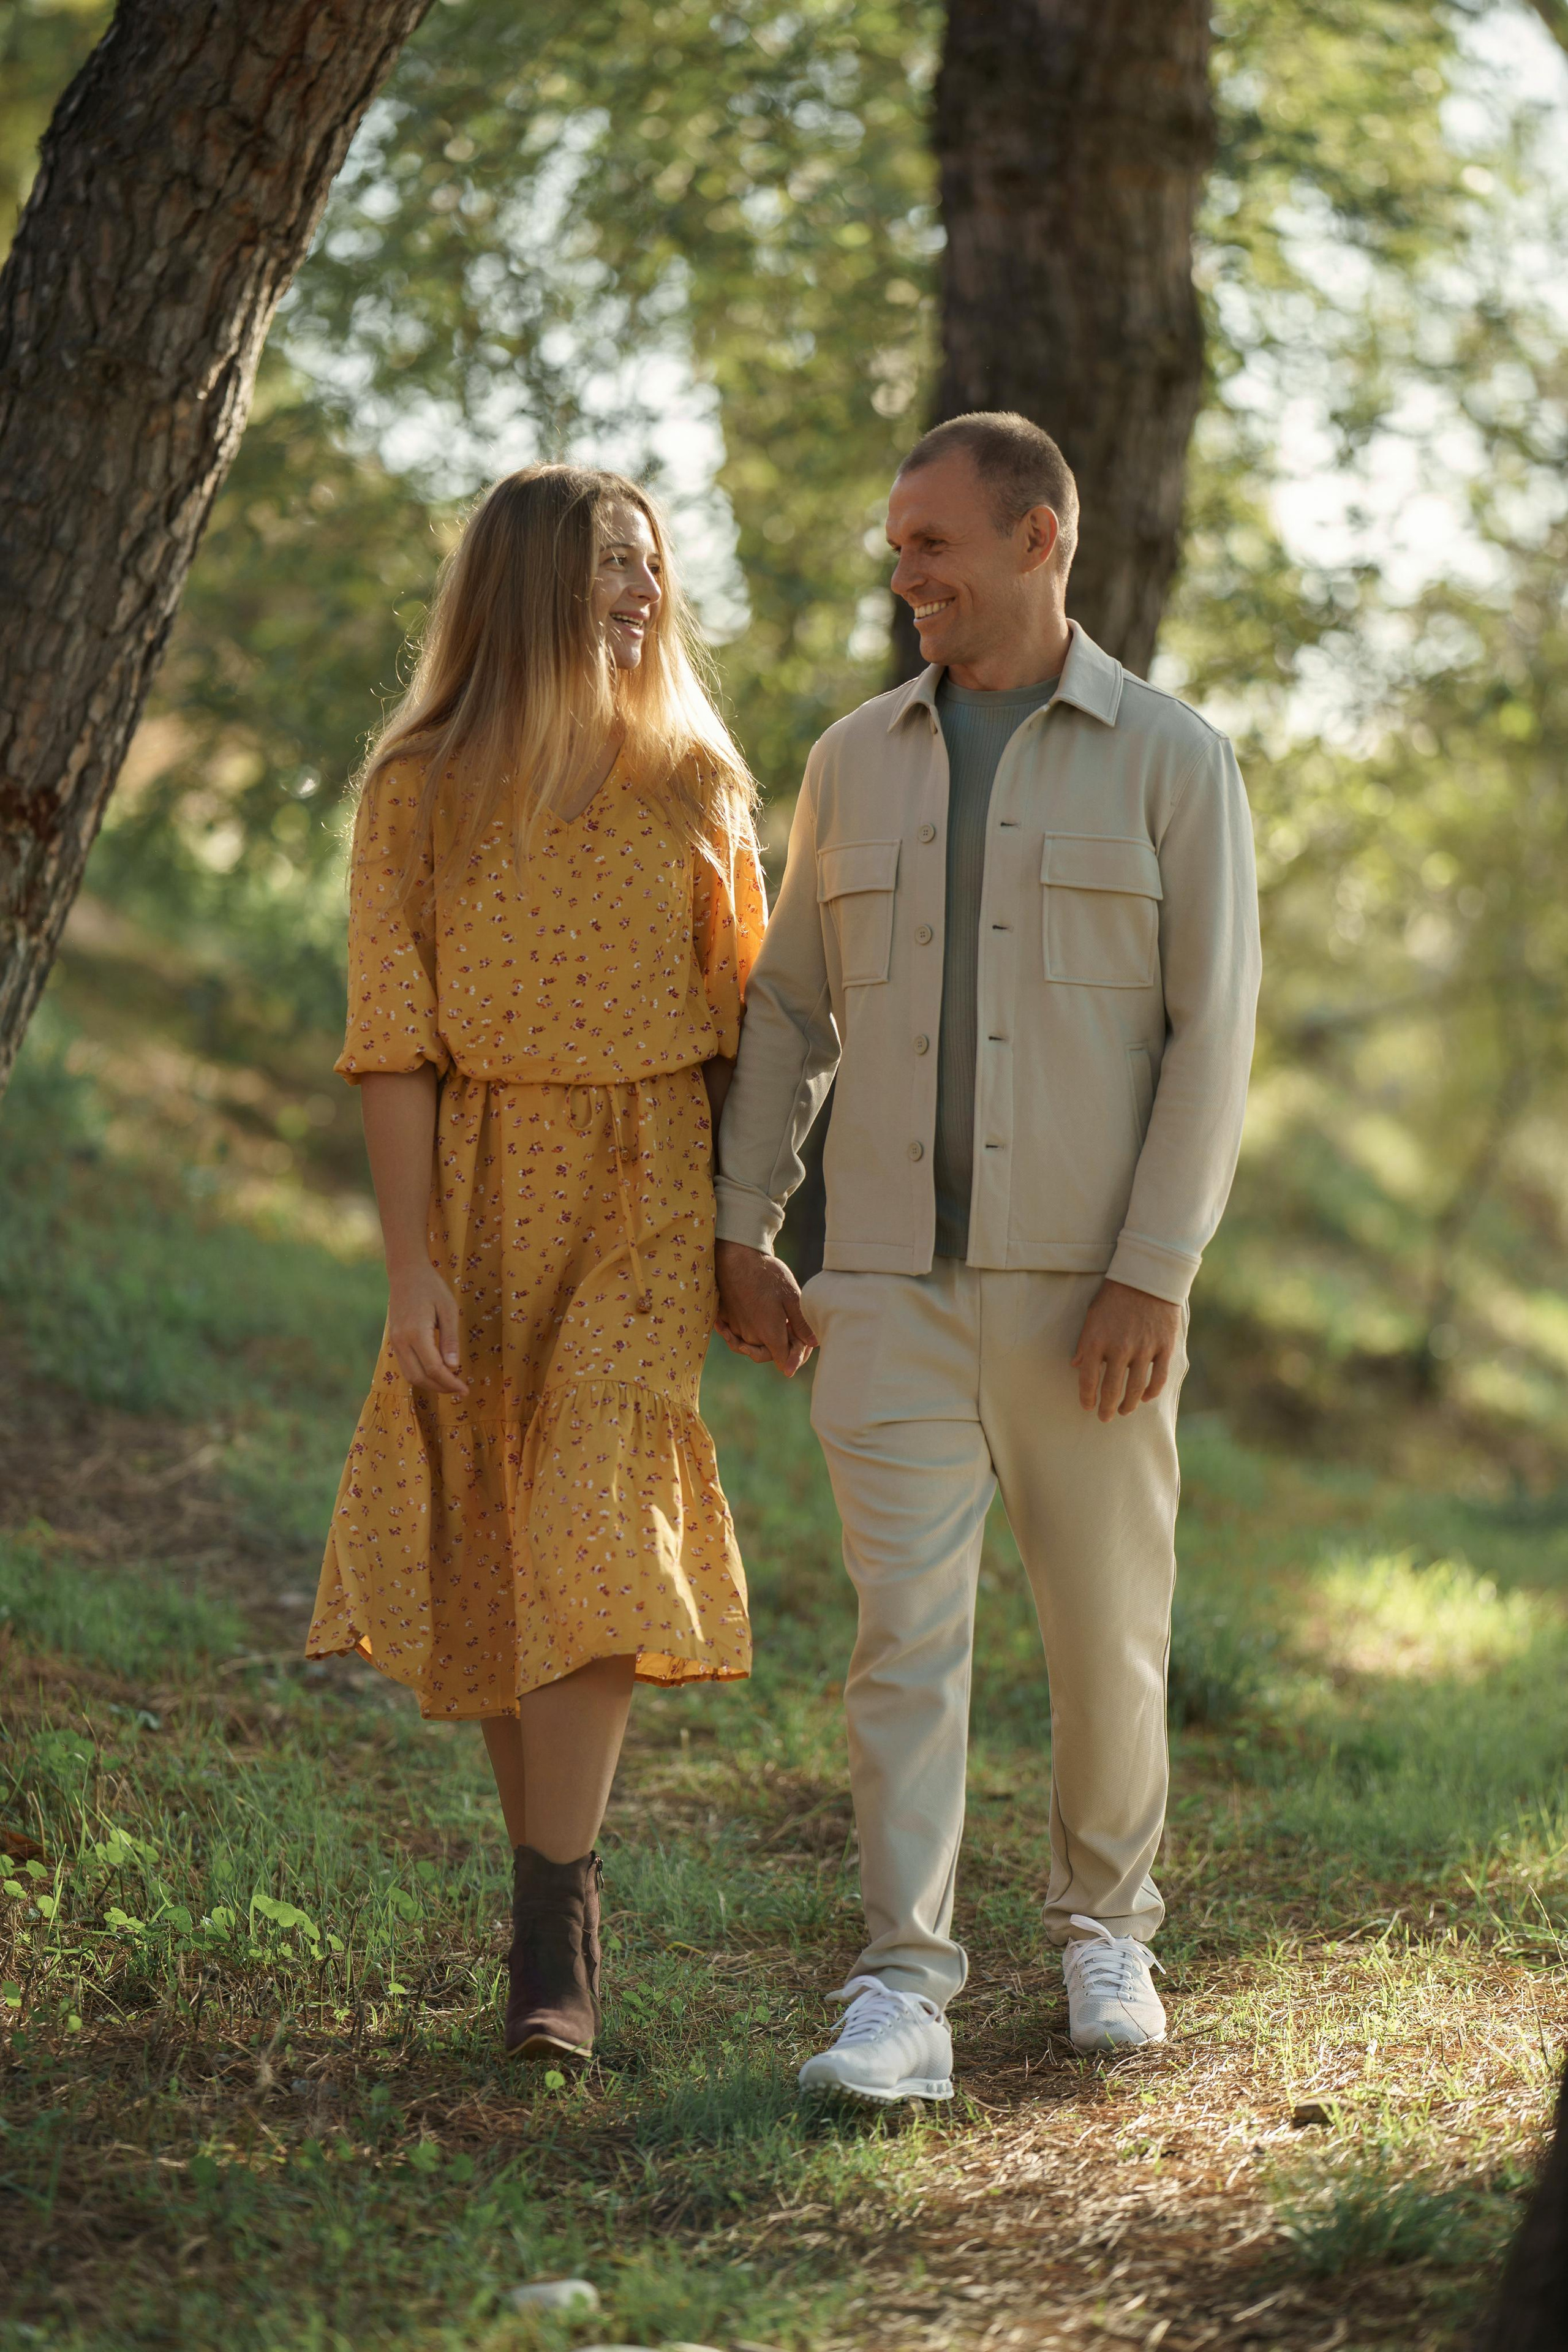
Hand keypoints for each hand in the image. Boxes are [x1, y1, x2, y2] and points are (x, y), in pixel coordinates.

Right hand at [387, 1258, 468, 1397]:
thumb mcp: (448, 1309)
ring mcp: (395, 1341)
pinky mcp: (394, 1340)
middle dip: (440, 1388)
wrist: (406, 1273)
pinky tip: (436, 1372)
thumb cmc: (431, 1287)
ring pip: (410, 1375)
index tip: (465, 1389)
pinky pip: (406, 1365)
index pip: (433, 1369)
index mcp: (416, 1333)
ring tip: (450, 1383)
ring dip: (430, 1384)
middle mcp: (401, 1341)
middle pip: (420, 1377)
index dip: (450, 1383)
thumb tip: (453, 1367)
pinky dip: (421, 1374)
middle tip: (459, 1389)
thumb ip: (450, 1339)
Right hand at [715, 1241, 817, 1375]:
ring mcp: (736, 1328)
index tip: (801, 1344)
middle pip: (766, 1355)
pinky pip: (737, 1334)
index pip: (783, 1361)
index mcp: (770, 1334)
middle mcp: (751, 1336)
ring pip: (752, 1345)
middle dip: (779, 1347)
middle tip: (789, 1328)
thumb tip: (814, 1343)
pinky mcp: (726, 1319)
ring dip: (763, 1339)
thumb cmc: (768, 1275)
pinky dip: (746, 1331)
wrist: (737, 1256)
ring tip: (775, 1323)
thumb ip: (802, 1323)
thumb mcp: (792, 1297)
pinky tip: (754, 1320)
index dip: (795, 1357)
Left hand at [1071, 1279, 1180, 1421]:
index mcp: (1097, 1340)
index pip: (1088, 1379)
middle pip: (1112, 1389)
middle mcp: (1119, 1348)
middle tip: (1104, 1418)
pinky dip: (1152, 1392)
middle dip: (1106, 1408)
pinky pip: (1158, 1378)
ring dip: (1128, 1405)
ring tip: (1124, 1411)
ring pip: (1136, 1388)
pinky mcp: (1164, 1347)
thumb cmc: (1115, 1295)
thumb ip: (1085, 1343)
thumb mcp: (1092, 1315)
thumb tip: (1076, 1365)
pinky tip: (1145, 1398)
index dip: (1086, 1397)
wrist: (1147, 1277)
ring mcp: (1143, 1349)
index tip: (1087, 1406)